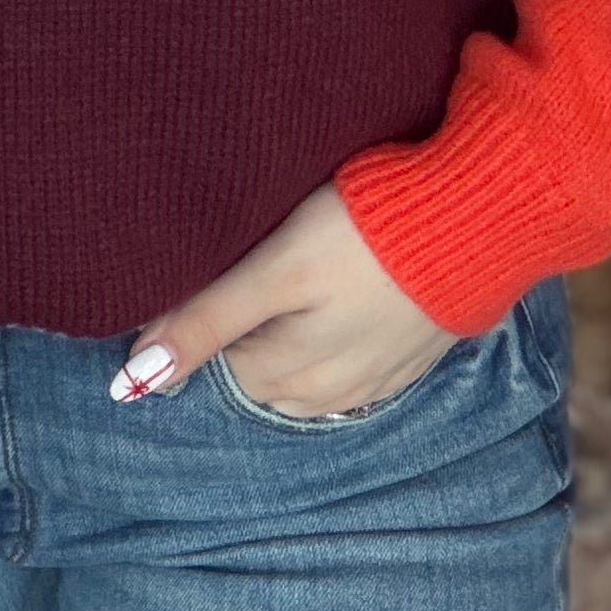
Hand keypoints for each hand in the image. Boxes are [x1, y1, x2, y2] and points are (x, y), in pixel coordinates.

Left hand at [110, 182, 453, 414]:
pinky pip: (356, 355)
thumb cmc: (368, 234)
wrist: (480, 215)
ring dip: (297, 327)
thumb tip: (129, 384)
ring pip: (307, 366)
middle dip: (252, 323)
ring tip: (307, 267)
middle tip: (266, 256)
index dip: (212, 308)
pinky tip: (350, 286)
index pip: (217, 358)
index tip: (226, 260)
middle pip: (260, 365)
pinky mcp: (415, 351)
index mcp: (288, 378)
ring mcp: (379, 378)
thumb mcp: (275, 270)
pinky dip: (341, 328)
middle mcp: (331, 395)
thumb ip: (205, 322)